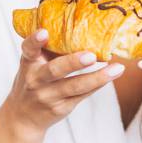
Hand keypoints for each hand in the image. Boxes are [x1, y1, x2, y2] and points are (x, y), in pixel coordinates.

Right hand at [3, 28, 124, 140]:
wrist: (24, 116)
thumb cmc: (34, 80)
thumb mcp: (33, 64)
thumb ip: (49, 49)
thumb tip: (79, 26)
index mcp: (29, 63)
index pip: (28, 49)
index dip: (35, 40)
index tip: (44, 32)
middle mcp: (36, 80)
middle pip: (54, 70)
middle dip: (73, 62)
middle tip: (91, 55)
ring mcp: (48, 96)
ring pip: (75, 86)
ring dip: (98, 77)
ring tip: (117, 68)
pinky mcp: (61, 108)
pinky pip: (83, 94)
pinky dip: (98, 84)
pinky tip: (112, 76)